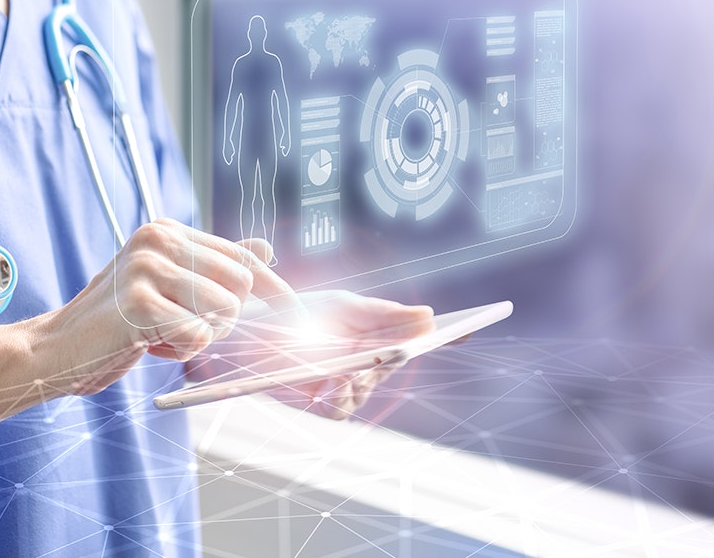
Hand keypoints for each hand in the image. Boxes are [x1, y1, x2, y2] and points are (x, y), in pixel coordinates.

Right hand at [41, 219, 297, 395]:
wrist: (55, 349)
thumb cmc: (118, 322)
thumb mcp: (170, 286)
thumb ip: (215, 266)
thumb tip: (266, 247)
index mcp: (168, 230)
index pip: (244, 256)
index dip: (275, 288)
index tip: (295, 313)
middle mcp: (159, 238)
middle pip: (243, 283)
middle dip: (226, 317)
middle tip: (187, 327)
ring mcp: (147, 267)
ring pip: (226, 309)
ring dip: (204, 334)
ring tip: (164, 333)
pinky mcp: (139, 302)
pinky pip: (199, 334)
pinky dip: (184, 349)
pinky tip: (151, 344)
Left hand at [187, 290, 434, 419]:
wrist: (245, 329)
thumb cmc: (297, 314)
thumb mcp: (346, 307)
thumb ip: (386, 315)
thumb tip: (432, 317)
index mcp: (376, 337)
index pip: (416, 339)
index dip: (446, 337)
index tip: (468, 329)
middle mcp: (363, 364)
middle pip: (392, 365)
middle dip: (394, 357)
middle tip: (397, 349)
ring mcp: (341, 384)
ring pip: (367, 391)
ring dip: (363, 379)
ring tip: (354, 368)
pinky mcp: (316, 402)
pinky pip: (339, 407)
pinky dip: (340, 394)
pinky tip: (335, 379)